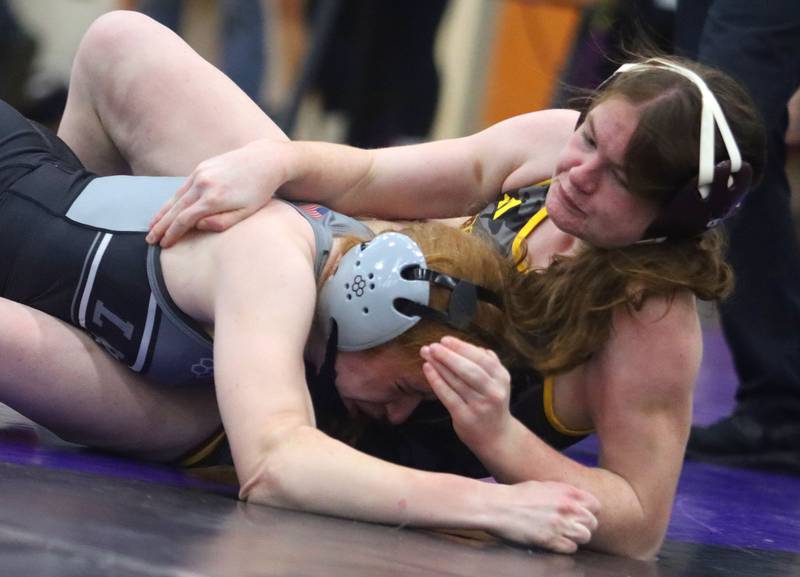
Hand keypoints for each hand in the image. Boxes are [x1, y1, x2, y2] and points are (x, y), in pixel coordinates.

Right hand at [146, 139, 286, 246]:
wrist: (264, 160)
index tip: (165, 245)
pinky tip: (166, 208)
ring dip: (162, 213)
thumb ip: (222, 222)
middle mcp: (203, 184)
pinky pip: (182, 187)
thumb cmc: (259, 191)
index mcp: (214, 199)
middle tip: (150, 240)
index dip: (173, 234)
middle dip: (161, 226)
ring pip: (175, 197)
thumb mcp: (247, 212)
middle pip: (175, 209)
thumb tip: (198, 226)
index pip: (185, 220)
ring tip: (152, 227)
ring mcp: (200, 173)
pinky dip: (172, 199)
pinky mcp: (201, 167)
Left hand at [421, 336, 512, 450]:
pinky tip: (428, 370)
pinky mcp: (465, 417)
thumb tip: (476, 347)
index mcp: (501, 378)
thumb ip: (490, 364)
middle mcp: (493, 391)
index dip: (462, 347)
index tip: (445, 340)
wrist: (498, 437)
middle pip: (469, 369)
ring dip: (440, 365)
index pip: (481, 358)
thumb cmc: (493, 405)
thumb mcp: (499, 383)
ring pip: (457, 381)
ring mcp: (480, 405)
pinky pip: (448, 396)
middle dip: (449, 355)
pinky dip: (437, 381)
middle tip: (433, 346)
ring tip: (427, 354)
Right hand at [490, 480, 599, 553]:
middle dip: (585, 526)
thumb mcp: (544, 486)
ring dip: (577, 537)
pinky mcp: (550, 540)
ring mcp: (560, 524)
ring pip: (585, 536)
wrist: (499, 506)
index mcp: (566, 491)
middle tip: (574, 527)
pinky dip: (566, 547)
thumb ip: (563, 493)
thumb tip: (575, 500)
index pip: (595, 505)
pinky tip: (556, 541)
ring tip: (565, 535)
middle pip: (592, 522)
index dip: (590, 511)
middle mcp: (567, 507)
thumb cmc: (517, 495)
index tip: (583, 515)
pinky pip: (571, 548)